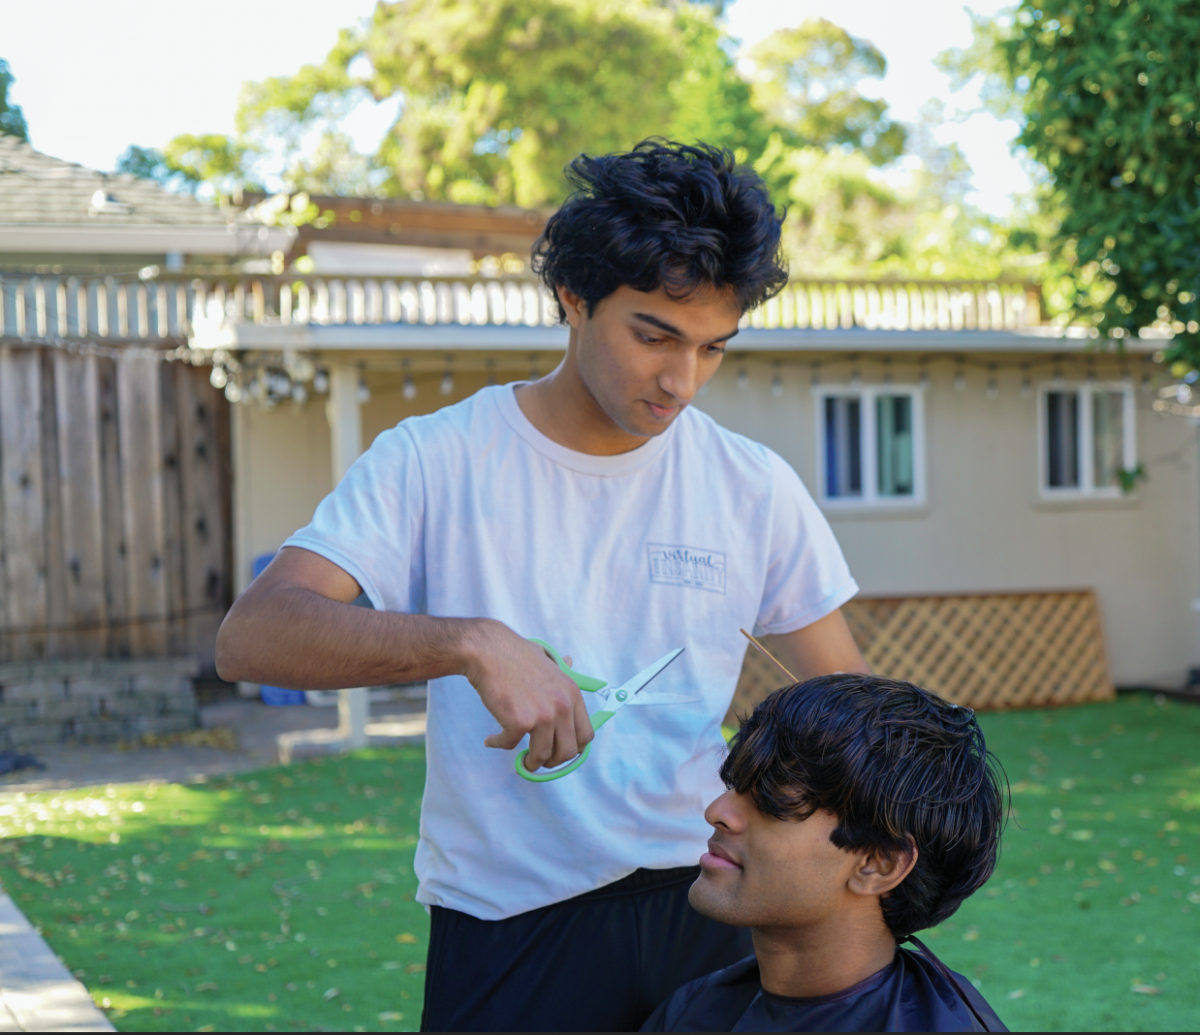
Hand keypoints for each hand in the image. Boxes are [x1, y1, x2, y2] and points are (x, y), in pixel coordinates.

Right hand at [460, 620, 593, 770]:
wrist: (489, 651)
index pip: (585, 735)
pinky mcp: (519, 722)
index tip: (559, 751)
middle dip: (553, 762)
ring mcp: (542, 716)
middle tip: (540, 759)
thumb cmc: (515, 654)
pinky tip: (492, 739)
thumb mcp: (547, 660)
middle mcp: (562, 707)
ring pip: (542, 756)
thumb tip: (571, 661)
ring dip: (531, 763)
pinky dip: (499, 744)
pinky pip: (510, 745)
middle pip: (567, 752)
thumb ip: (561, 668)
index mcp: (572, 694)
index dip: (573, 749)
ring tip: (522, 760)